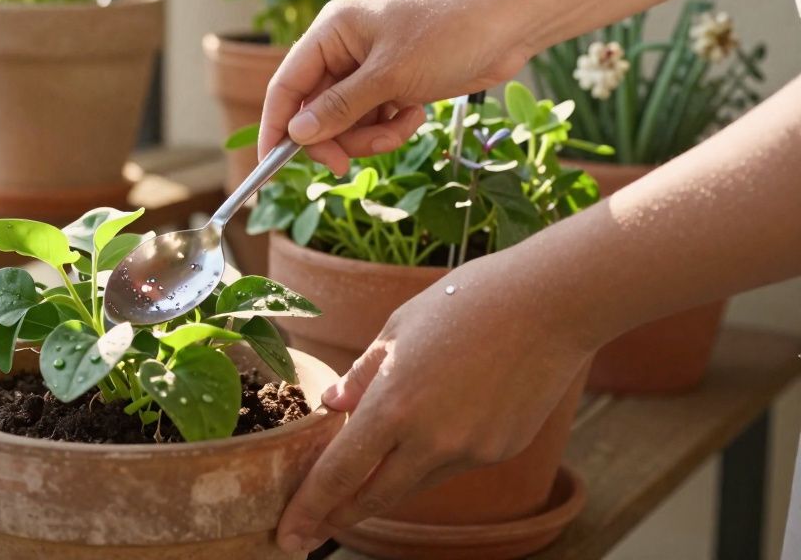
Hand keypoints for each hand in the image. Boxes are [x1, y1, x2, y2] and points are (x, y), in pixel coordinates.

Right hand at [257, 0, 532, 174]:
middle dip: (337, 137)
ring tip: (401, 127)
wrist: (509, 26)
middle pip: (315, 111)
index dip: (276, 125)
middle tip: (349, 163)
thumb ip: (341, 107)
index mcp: (331, 32)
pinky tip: (416, 115)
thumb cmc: (449, 34)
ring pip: (346, 122)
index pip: (287, 84)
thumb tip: (297, 134)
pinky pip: (373, 121)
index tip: (271, 164)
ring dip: (370, 136)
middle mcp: (343, 50)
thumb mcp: (390, 76)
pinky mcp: (393, 86)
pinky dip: (391, 128)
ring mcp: (368, 70)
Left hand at [275, 255, 593, 552]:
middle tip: (308, 531)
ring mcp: (470, 451)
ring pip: (413, 483)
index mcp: (394, 405)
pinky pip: (451, 464)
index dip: (308, 509)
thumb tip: (330, 407)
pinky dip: (429, 457)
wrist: (550, 304)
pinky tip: (432, 427)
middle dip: (337, 518)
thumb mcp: (397, 328)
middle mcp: (431, 440)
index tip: (287, 536)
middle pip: (373, 497)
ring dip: (382, 486)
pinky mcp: (500, 450)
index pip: (339, 473)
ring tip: (356, 484)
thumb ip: (361, 375)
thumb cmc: (466, 301)